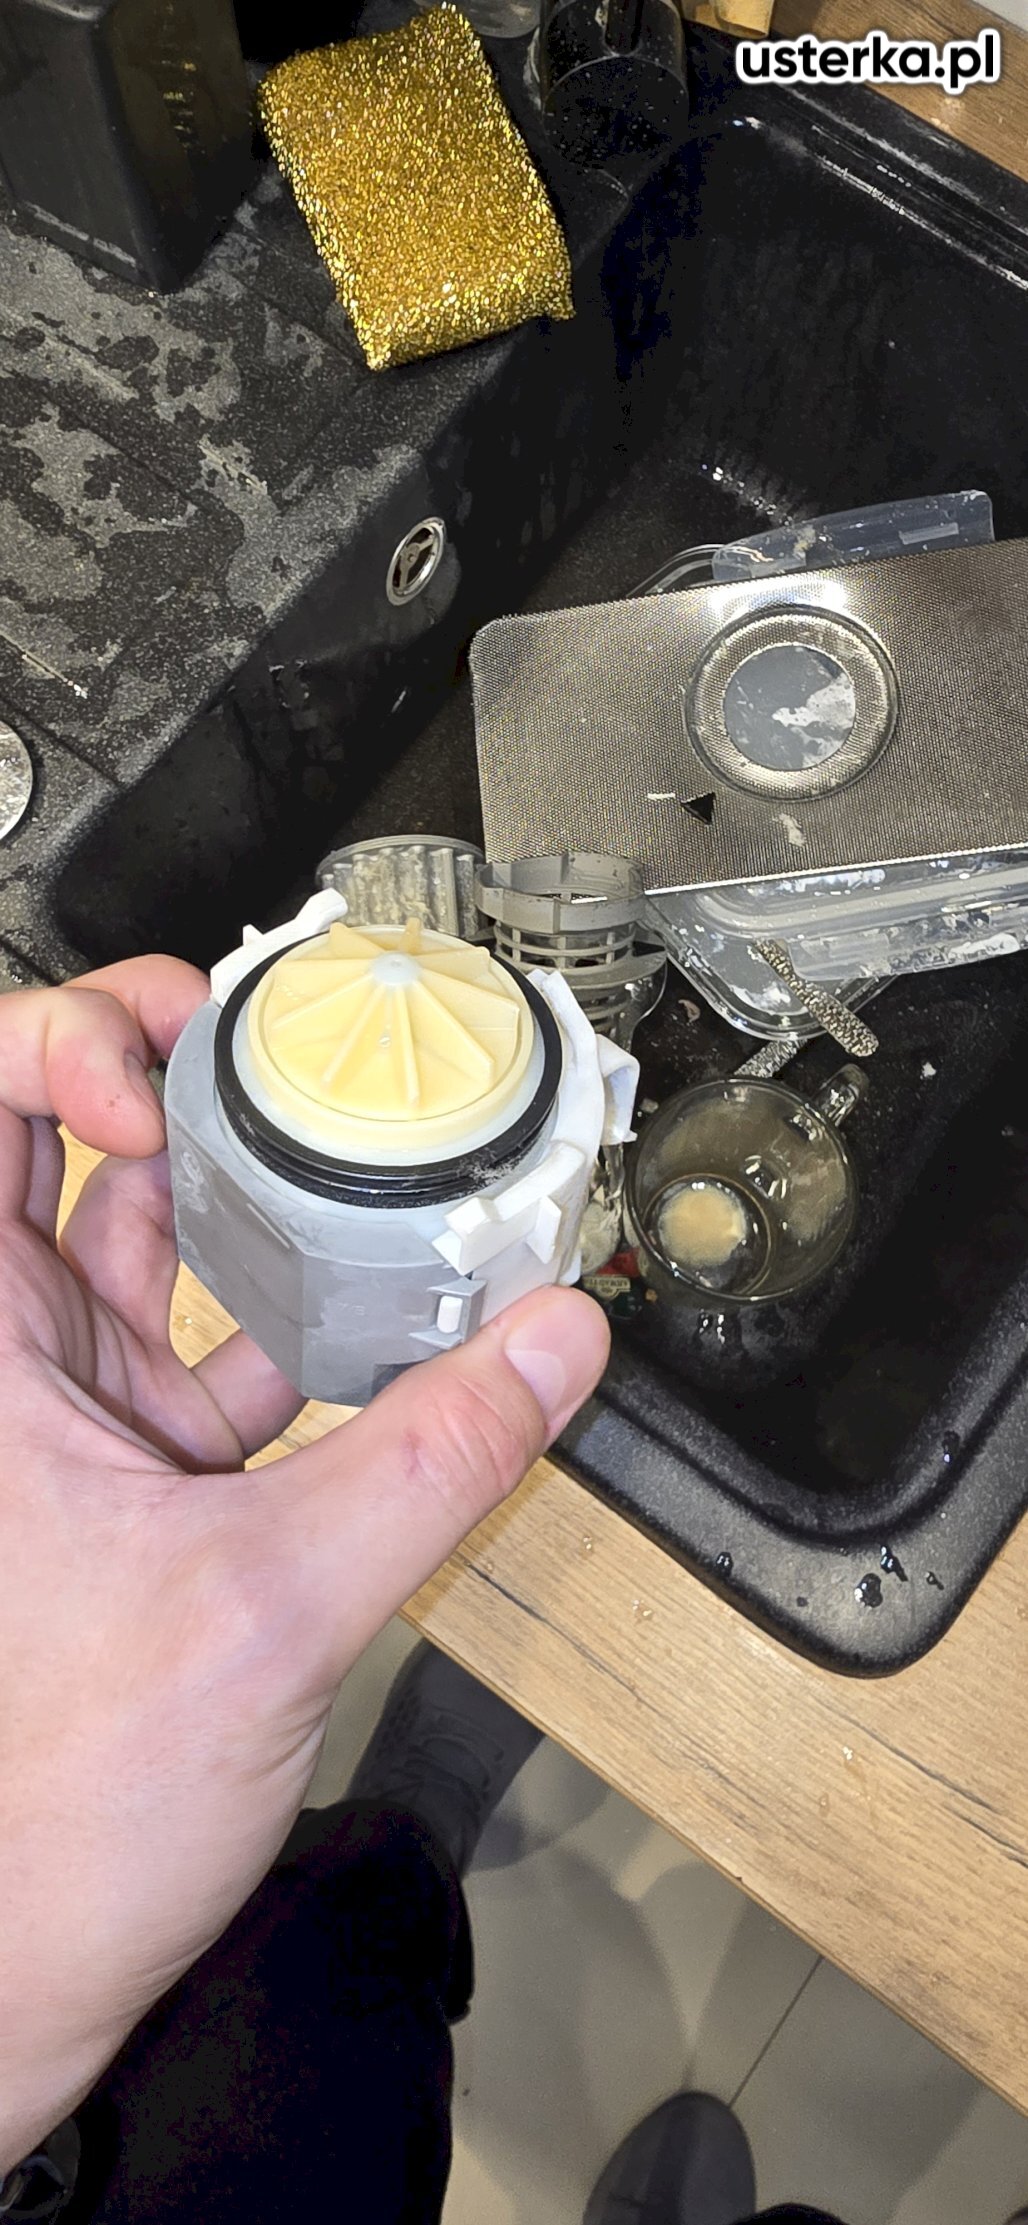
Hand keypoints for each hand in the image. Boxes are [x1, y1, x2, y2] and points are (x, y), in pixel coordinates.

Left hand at [0, 959, 608, 2169]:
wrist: (20, 1962)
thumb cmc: (55, 1805)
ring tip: (348, 1151)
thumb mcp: (273, 1605)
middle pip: (55, 1146)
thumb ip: (432, 1459)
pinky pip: (210, 1348)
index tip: (174, 1078)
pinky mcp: (124, 1474)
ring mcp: (61, 1413)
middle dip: (159, 1073)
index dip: (63, 1042)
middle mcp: (5, 1362)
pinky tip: (382, 1315)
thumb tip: (551, 1342)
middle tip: (263, 1041)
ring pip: (139, 1241)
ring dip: (236, 1195)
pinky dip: (290, 1320)